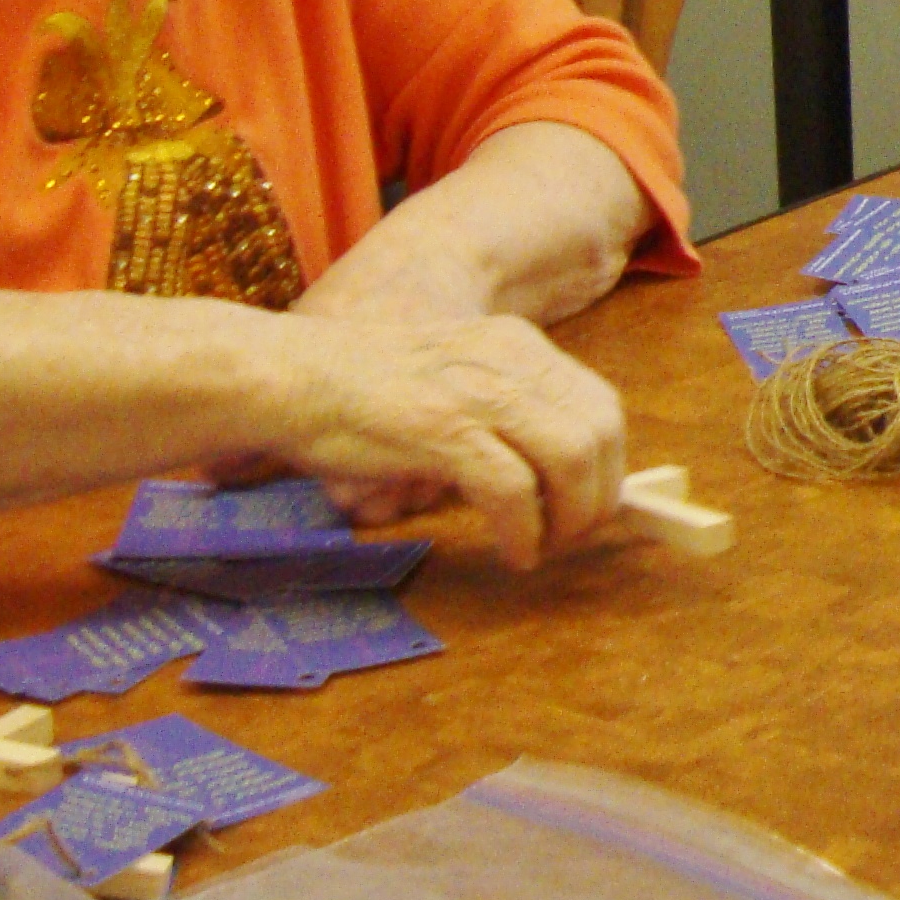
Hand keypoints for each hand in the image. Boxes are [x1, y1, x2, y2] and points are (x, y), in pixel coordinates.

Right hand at [245, 311, 631, 568]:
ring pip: (572, 457)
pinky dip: (525, 530)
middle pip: (600, 430)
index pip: (600, 404)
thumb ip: (499, 413)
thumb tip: (549, 477)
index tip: (590, 503)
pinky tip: (513, 552)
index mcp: (516, 346)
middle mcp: (509, 361)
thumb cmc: (359, 393)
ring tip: (544, 546)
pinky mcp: (443, 430)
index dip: (609, 463)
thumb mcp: (450, 383)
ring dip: (571, 516)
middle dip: (599, 494)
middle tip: (571, 534)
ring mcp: (477, 394)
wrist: (290, 376)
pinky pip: (513, 489)